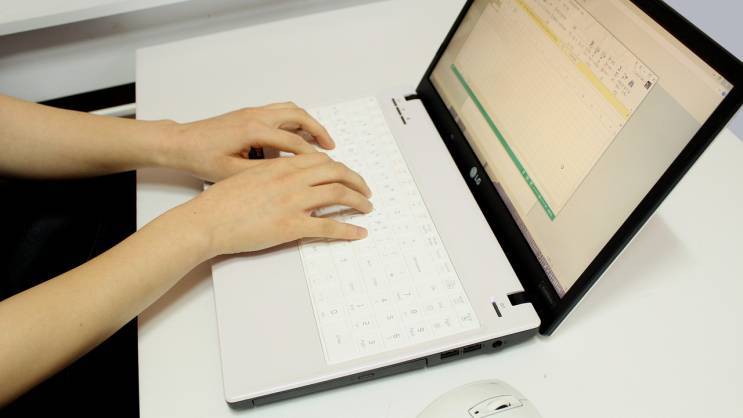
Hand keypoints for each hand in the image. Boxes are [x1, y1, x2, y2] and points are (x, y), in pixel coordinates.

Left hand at [161, 102, 333, 181]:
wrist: (180, 143)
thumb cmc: (201, 158)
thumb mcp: (233, 172)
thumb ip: (264, 172)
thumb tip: (290, 176)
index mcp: (253, 130)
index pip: (293, 141)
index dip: (312, 155)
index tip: (326, 167)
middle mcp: (256, 116)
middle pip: (298, 117)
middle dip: (318, 131)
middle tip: (331, 147)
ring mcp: (252, 112)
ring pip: (290, 110)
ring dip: (308, 122)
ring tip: (319, 140)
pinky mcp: (248, 113)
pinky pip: (279, 111)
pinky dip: (294, 120)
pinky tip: (296, 136)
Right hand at [176, 153, 372, 257]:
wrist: (207, 220)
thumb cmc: (221, 201)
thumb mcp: (249, 176)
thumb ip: (273, 175)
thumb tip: (287, 180)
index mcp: (281, 166)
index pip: (321, 161)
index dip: (339, 167)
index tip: (345, 175)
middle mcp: (291, 180)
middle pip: (336, 173)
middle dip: (356, 180)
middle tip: (365, 190)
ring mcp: (293, 202)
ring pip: (338, 194)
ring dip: (358, 201)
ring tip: (367, 208)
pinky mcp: (291, 226)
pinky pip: (329, 226)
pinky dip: (348, 230)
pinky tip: (358, 233)